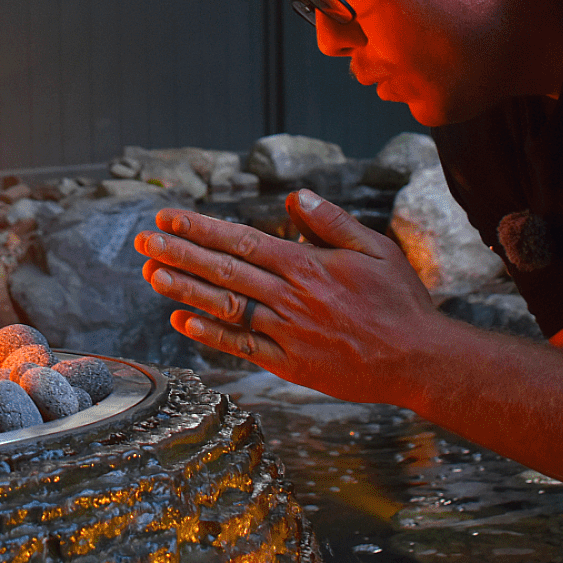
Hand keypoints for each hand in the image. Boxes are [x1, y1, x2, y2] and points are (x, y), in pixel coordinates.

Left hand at [134, 189, 442, 402]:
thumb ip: (332, 222)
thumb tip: (296, 198)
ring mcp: (288, 333)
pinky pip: (242, 346)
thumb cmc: (399, 301)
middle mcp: (291, 298)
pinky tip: (181, 320)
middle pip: (224, 270)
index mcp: (308, 265)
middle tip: (143, 241)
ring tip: (150, 274)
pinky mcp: (290, 364)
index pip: (241, 240)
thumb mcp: (375, 249)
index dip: (200, 229)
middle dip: (179, 253)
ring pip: (226, 305)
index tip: (168, 218)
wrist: (419, 361)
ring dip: (185, 289)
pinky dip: (210, 332)